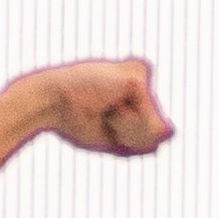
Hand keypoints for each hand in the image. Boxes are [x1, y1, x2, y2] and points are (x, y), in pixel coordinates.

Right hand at [11, 58, 172, 159]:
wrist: (48, 105)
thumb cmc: (74, 121)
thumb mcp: (115, 140)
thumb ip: (146, 141)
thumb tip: (170, 130)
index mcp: (130, 91)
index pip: (151, 132)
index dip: (128, 140)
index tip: (99, 122)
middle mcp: (136, 79)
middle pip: (155, 130)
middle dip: (130, 136)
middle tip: (101, 117)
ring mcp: (136, 76)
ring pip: (154, 125)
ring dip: (127, 130)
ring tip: (102, 110)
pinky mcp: (136, 78)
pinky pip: (146, 119)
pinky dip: (125, 122)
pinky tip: (106, 105)